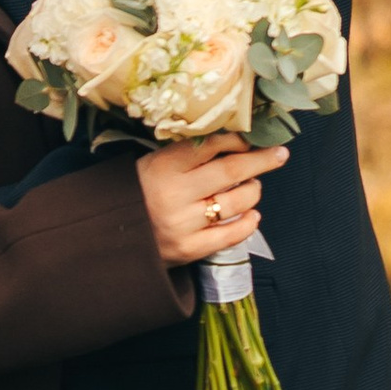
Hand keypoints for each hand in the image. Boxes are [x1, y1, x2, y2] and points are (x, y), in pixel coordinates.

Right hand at [136, 136, 286, 267]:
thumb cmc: (140, 192)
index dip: (238, 140)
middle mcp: (174, 194)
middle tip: (279, 154)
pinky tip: (252, 215)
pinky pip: (230, 235)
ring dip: (253, 192)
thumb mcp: (155, 163)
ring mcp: (182, 224)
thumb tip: (237, 142)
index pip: (211, 145)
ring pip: (236, 202)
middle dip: (261, 161)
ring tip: (253, 188)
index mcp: (163, 166)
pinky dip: (248, 223)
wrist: (111, 234)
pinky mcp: (189, 249)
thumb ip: (189, 154)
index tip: (252, 139)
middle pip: (231, 171)